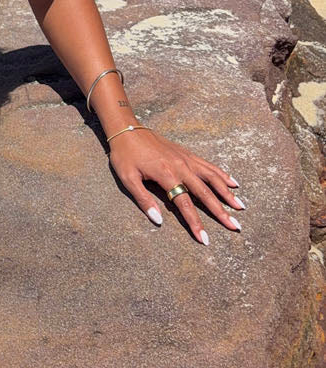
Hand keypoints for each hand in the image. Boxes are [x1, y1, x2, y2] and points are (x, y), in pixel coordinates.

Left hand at [107, 127, 244, 243]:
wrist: (128, 128)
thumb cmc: (125, 155)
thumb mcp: (128, 178)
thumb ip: (144, 200)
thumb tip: (158, 221)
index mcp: (166, 175)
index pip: (185, 204)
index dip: (195, 223)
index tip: (204, 238)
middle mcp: (181, 167)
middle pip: (205, 193)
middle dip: (221, 212)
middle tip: (236, 227)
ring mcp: (187, 159)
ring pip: (212, 178)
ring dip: (227, 193)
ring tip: (241, 207)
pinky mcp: (187, 154)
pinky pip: (209, 166)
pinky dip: (222, 174)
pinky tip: (234, 183)